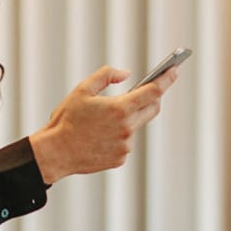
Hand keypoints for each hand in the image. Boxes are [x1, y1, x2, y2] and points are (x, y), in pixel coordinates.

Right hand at [28, 64, 178, 182]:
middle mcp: (127, 128)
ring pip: (135, 126)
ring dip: (128, 119)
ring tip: (104, 119)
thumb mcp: (83, 89)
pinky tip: (99, 135)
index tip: (174, 71)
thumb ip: (106, 75)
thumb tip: (127, 74)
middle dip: (152, 97)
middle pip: (152, 108)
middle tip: (146, 90)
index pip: (154, 91)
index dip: (166, 80)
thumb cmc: (66, 120)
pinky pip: (125, 142)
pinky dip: (118, 135)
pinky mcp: (120, 158)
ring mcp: (125, 146)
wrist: (56, 153)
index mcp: (120, 108)